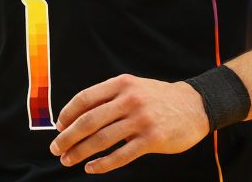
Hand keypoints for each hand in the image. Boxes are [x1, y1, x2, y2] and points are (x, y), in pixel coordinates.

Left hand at [49, 74, 209, 173]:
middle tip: (56, 148)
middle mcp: (129, 100)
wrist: (195, 105)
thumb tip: (76, 117)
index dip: (67, 114)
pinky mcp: (151, 139)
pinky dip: (102, 164)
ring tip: (68, 160)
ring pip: (101, 139)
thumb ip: (109, 98)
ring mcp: (141, 120)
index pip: (85, 98)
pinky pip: (121, 155)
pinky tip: (91, 168)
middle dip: (68, 137)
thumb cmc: (158, 98)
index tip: (58, 127)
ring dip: (80, 152)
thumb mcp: (134, 87)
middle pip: (89, 121)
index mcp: (122, 84)